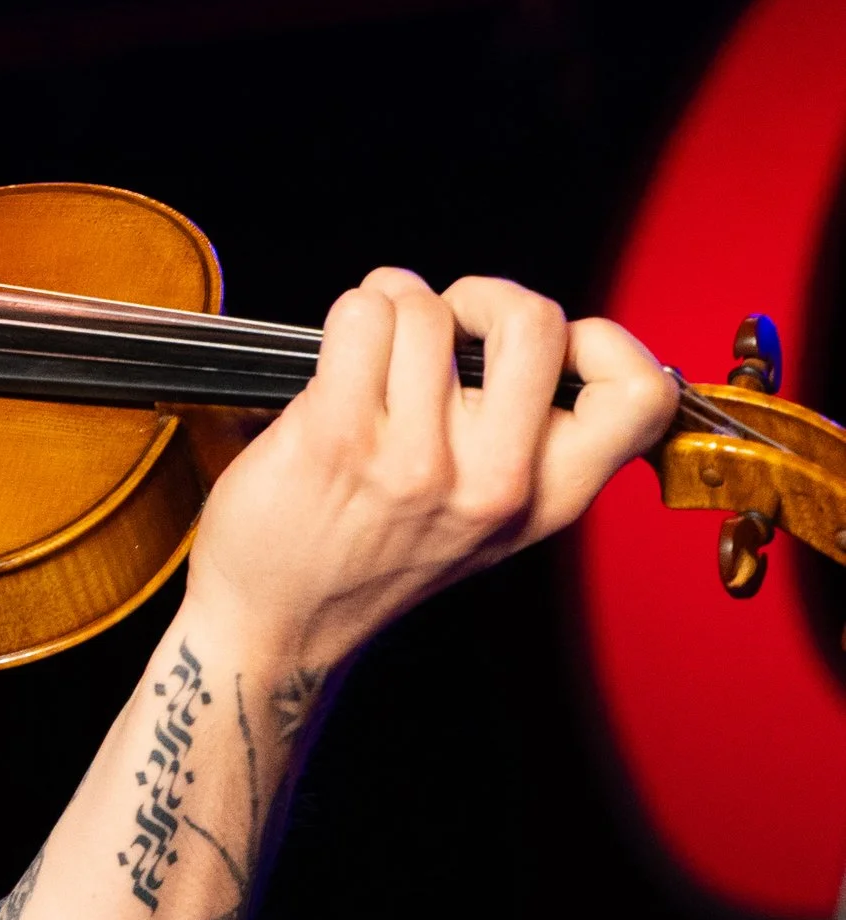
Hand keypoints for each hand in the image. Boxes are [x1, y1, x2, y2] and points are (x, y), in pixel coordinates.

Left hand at [186, 269, 678, 667]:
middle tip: (448, 327)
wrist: (276, 623)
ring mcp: (416, 462)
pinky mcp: (337, 438)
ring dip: (393, 304)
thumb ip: (529, 440)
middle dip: (482, 296)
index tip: (547, 348)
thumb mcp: (488, 519)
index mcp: (548, 498)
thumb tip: (542, 330)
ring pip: (426, 307)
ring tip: (375, 347)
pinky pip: (361, 317)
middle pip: (534, 320)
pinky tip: (339, 354)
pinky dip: (350, 314)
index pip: (642, 396)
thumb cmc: (374, 553)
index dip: (600, 341)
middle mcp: (493, 482)